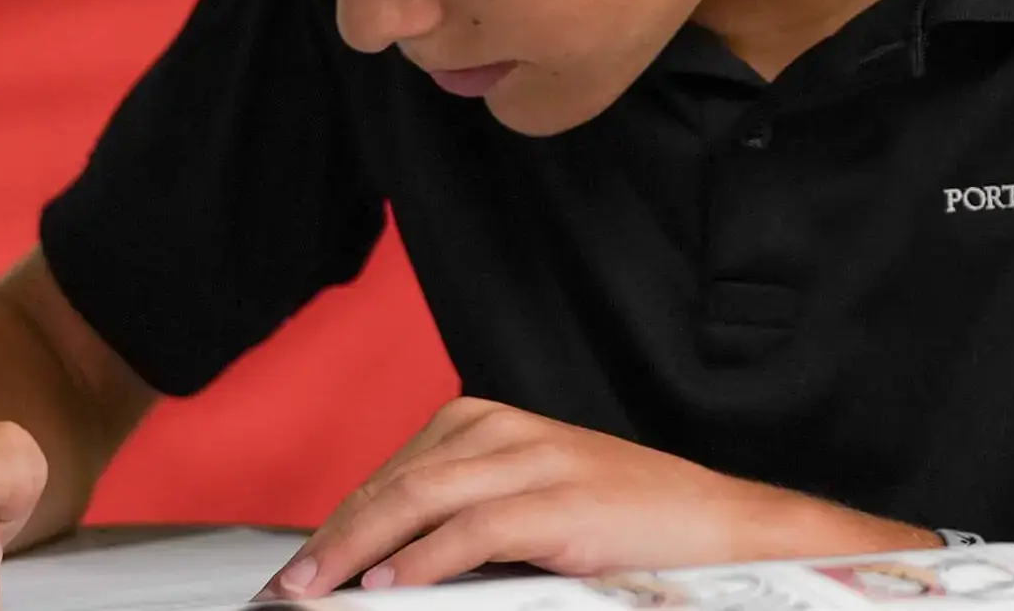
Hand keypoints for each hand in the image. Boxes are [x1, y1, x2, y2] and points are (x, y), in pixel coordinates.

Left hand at [266, 399, 929, 596]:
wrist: (725, 528)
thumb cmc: (628, 526)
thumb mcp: (533, 507)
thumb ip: (464, 522)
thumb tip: (387, 567)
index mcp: (490, 423)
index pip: (392, 471)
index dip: (338, 521)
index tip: (298, 566)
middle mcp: (505, 431)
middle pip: (393, 481)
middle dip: (332, 538)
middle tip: (288, 587)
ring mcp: (535, 462)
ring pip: (418, 497)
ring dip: (356, 549)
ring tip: (316, 589)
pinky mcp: (561, 503)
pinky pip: (472, 531)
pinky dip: (420, 562)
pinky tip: (387, 588)